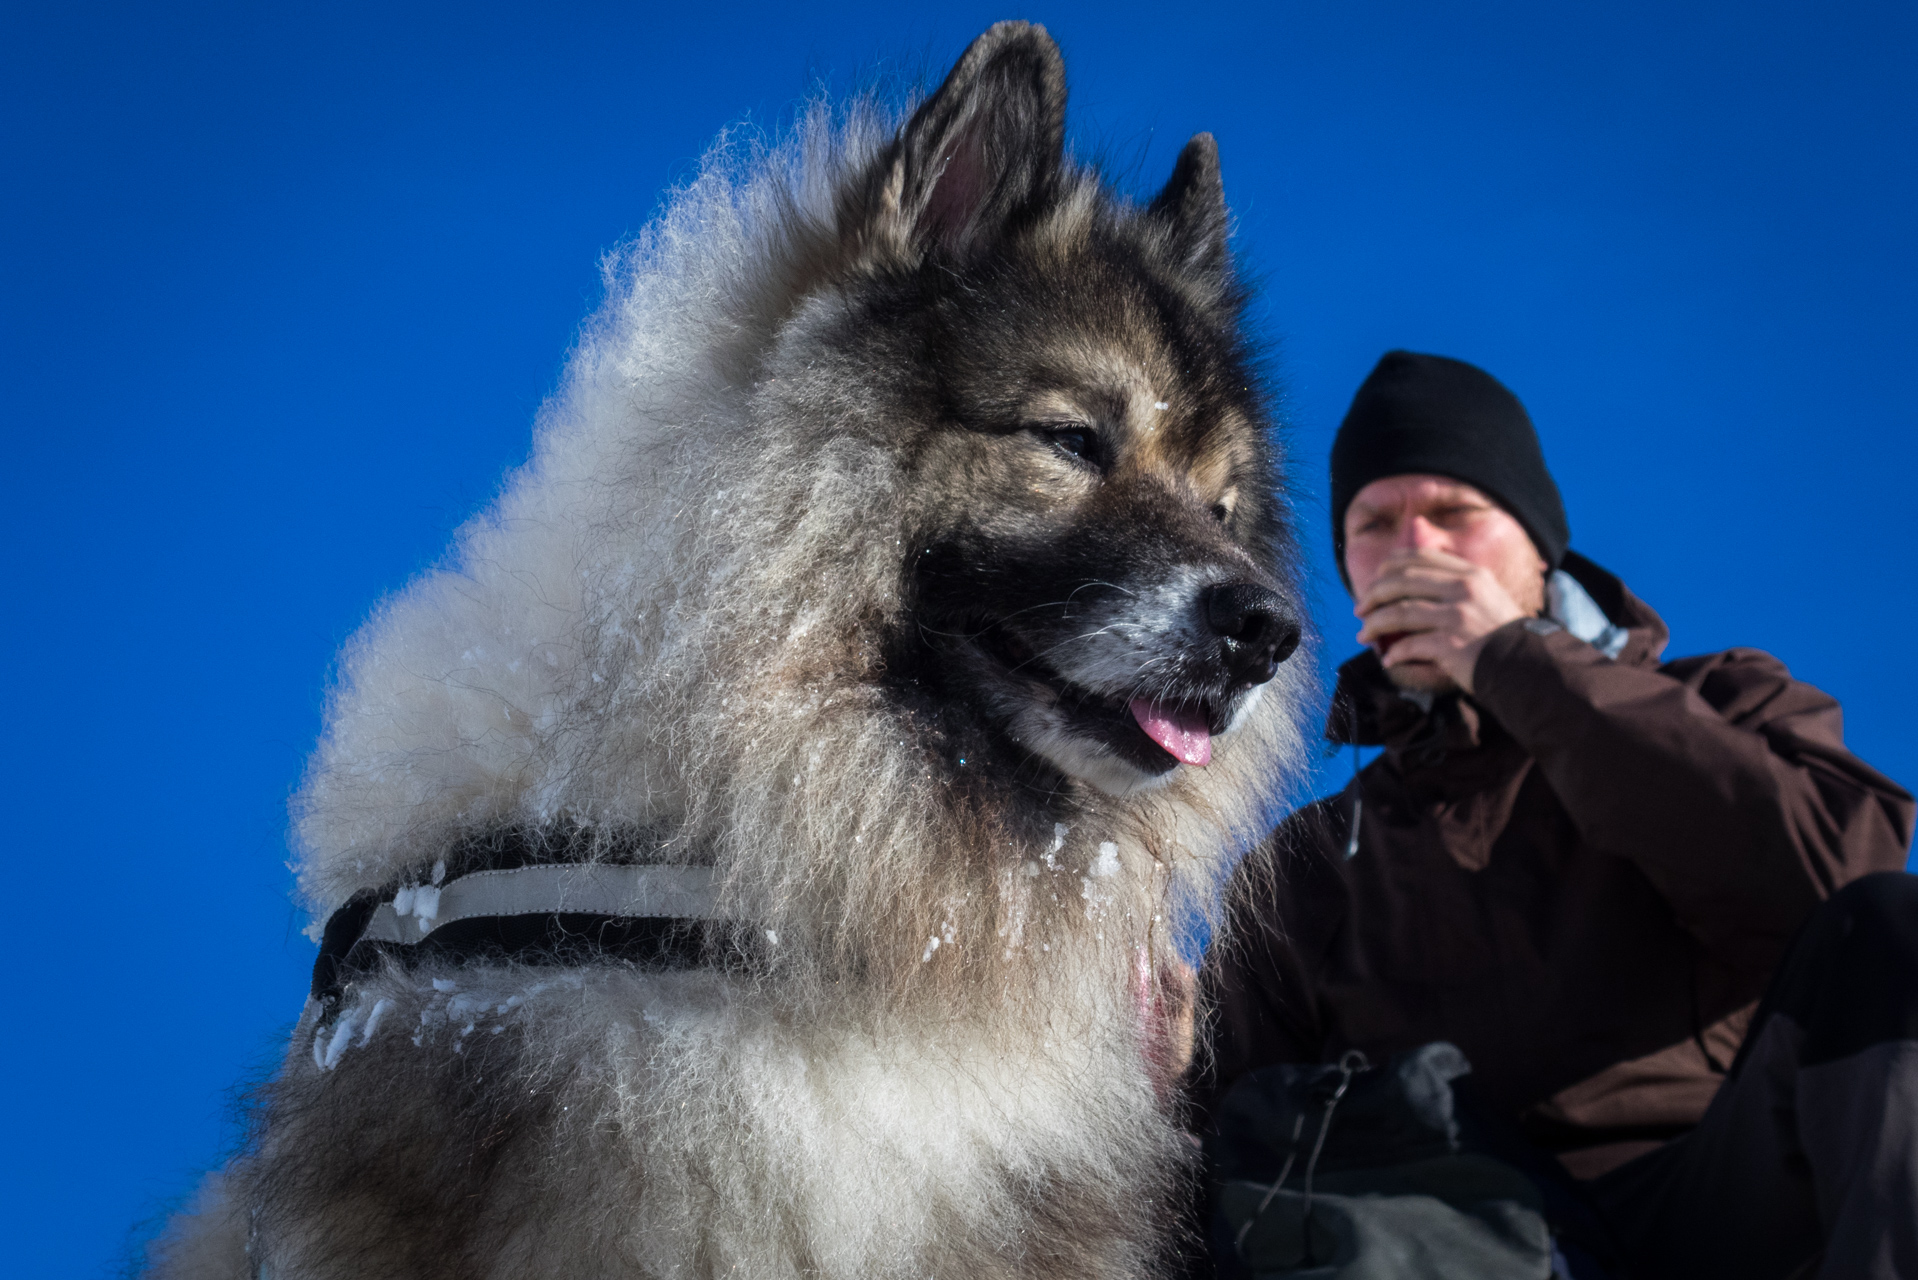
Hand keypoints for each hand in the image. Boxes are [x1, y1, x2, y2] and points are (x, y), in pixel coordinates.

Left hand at [1354, 549, 1531, 695]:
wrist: (1528, 667)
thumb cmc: (1503, 636)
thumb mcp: (1488, 597)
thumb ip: (1459, 585)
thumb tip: (1416, 582)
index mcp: (1471, 573)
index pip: (1420, 558)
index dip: (1389, 567)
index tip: (1374, 580)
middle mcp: (1464, 589)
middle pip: (1402, 582)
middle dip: (1373, 595)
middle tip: (1360, 609)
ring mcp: (1458, 616)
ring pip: (1400, 612)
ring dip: (1374, 624)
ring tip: (1363, 635)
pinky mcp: (1453, 643)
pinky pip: (1411, 645)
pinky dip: (1395, 653)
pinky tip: (1388, 660)